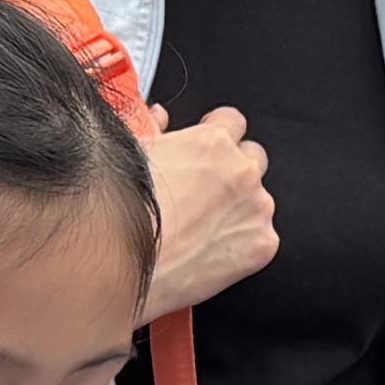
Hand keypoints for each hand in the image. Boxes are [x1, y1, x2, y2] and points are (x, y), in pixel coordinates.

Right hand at [139, 106, 279, 310]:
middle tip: (204, 192)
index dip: (217, 133)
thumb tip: (159, 118)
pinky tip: (209, 251)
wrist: (123, 267)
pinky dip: (242, 244)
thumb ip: (153, 129)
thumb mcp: (130, 156)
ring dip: (238, 209)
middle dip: (233, 170)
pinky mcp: (262, 246)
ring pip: (258, 201)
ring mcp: (257, 209)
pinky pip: (261, 237)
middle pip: (253, 158)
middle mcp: (242, 171)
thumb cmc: (122, 213)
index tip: (208, 149)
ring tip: (200, 229)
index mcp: (213, 143)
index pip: (233, 121)